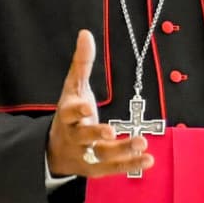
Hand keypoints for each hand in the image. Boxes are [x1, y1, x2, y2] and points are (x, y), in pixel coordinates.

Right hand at [46, 30, 146, 179]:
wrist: (55, 151)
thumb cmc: (69, 115)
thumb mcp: (72, 88)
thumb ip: (81, 63)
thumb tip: (85, 33)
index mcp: (67, 116)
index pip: (70, 113)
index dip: (78, 111)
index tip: (89, 108)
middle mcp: (74, 136)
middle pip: (84, 136)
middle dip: (97, 134)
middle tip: (112, 132)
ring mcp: (84, 154)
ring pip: (102, 155)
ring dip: (122, 150)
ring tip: (141, 143)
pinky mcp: (95, 169)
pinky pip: (114, 168)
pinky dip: (131, 165)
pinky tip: (148, 160)